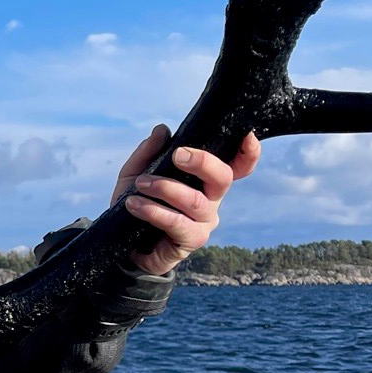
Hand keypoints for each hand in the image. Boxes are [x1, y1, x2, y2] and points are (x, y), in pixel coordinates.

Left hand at [110, 124, 261, 276]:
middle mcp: (212, 200)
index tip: (248, 134)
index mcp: (206, 180)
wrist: (123, 242)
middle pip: (223, 178)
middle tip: (177, 155)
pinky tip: (134, 205)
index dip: (248, 152)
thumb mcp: (136, 173)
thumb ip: (148, 153)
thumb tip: (162, 130)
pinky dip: (154, 211)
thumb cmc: (137, 203)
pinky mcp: (191, 240)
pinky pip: (177, 223)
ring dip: (165, 188)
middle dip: (202, 162)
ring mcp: (204, 222)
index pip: (237, 166)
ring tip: (140, 184)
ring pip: (196, 201)